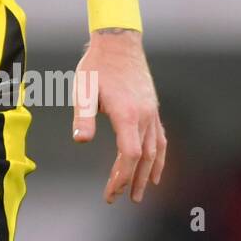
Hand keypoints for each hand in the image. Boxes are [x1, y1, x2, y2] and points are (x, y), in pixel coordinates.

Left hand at [71, 30, 165, 203]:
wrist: (118, 42)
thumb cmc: (97, 66)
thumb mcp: (84, 89)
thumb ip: (83, 116)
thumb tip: (80, 140)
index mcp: (127, 114)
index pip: (128, 155)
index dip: (121, 177)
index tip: (111, 193)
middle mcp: (144, 116)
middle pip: (143, 158)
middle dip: (133, 181)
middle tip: (122, 198)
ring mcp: (151, 112)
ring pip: (155, 150)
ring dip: (149, 174)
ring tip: (142, 193)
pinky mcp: (152, 108)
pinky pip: (160, 138)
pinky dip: (160, 157)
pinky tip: (156, 168)